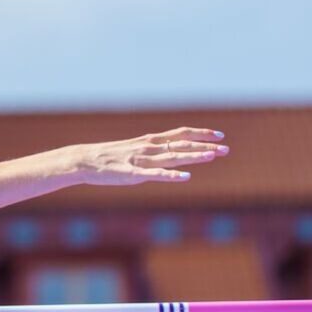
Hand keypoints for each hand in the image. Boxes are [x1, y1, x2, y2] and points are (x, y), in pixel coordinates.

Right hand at [75, 126, 228, 185]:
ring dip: (194, 157)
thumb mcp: (133, 149)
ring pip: (173, 157)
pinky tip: (185, 177)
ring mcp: (142, 160)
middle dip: (205, 147)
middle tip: (226, 149)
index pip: (181, 134)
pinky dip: (171, 175)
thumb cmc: (108, 157)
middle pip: (182, 145)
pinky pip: (155, 174)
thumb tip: (166, 153)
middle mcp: (149, 147)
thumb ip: (150, 151)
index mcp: (150, 141)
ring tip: (212, 156)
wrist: (84, 160)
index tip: (220, 135)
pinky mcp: (133, 173)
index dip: (201, 134)